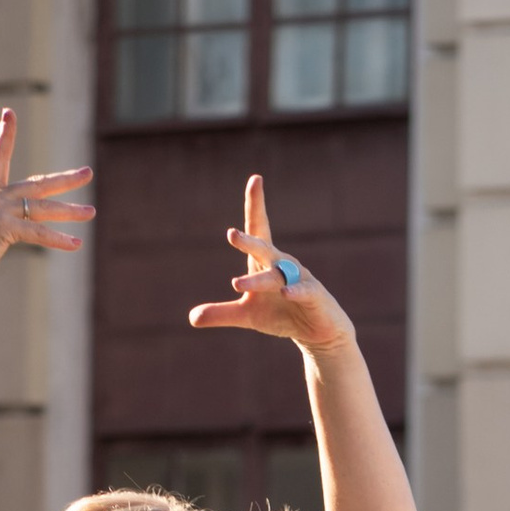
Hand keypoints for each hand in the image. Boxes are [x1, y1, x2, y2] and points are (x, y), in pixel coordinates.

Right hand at [0, 110, 91, 309]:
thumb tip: (16, 227)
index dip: (5, 136)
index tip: (8, 113)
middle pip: (37, 184)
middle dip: (65, 179)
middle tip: (88, 172)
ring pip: (43, 208)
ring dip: (70, 211)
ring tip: (91, 212)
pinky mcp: (3, 228)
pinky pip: (38, 233)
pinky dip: (58, 239)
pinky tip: (76, 243)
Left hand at [189, 174, 358, 355]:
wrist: (317, 331)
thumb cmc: (281, 314)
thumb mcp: (247, 315)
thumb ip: (221, 313)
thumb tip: (192, 318)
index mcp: (264, 261)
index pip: (258, 229)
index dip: (256, 205)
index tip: (255, 179)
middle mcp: (282, 264)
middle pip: (263, 248)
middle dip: (248, 242)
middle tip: (231, 234)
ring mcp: (299, 278)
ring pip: (276, 275)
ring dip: (258, 280)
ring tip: (236, 283)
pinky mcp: (314, 295)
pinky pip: (303, 290)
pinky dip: (294, 291)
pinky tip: (284, 292)